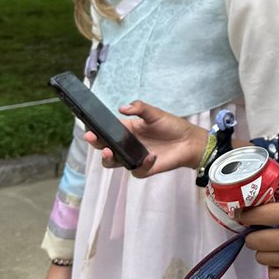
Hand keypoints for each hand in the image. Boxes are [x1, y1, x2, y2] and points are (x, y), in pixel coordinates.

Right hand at [83, 100, 206, 176]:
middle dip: (96, 143)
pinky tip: (151, 156)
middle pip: (104, 147)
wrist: (189, 140)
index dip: (96, 130)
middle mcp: (127, 145)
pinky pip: (137, 170)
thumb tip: (122, 108)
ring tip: (109, 151)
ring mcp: (133, 158)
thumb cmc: (171, 125)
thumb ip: (140, 108)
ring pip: (113, 163)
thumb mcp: (155, 113)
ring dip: (108, 158)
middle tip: (92, 137)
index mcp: (126, 130)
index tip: (89, 128)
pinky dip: (142, 164)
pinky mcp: (144, 169)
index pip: (106, 131)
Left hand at [237, 177, 278, 278]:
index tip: (246, 211)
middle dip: (254, 231)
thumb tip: (259, 183)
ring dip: (265, 249)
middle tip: (263, 226)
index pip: (254, 215)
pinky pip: (275, 276)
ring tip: (276, 239)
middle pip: (254, 241)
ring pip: (262, 259)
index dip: (245, 212)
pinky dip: (275, 266)